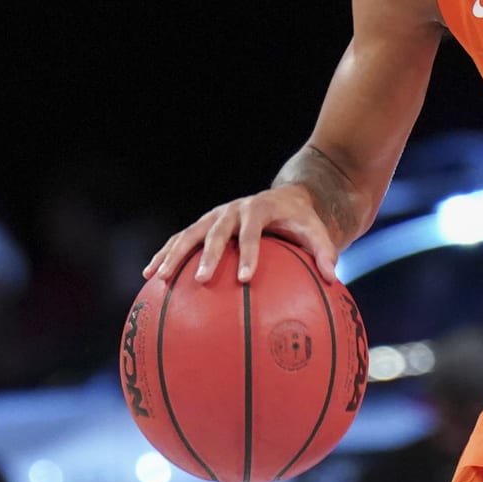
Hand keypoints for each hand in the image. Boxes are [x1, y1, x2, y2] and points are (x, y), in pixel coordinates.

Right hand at [141, 184, 339, 285]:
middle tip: (201, 281)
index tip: (244, 279)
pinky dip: (163, 254)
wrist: (285, 200)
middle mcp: (232, 209)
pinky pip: (179, 239)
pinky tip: (149, 276)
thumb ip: (324, 252)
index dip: (247, 253)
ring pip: (189, 233)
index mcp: (259, 209)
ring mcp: (214, 216)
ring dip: (173, 254)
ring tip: (159, 278)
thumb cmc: (301, 221)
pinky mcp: (202, 225)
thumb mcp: (316, 231)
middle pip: (215, 231)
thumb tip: (333, 278)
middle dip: (207, 256)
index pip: (251, 231)